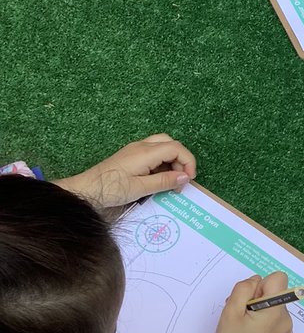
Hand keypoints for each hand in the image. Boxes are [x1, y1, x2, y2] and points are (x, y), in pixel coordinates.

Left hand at [55, 134, 196, 208]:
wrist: (86, 189)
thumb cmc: (111, 189)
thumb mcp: (141, 189)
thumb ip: (165, 181)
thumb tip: (186, 177)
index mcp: (146, 152)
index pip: (176, 148)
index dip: (188, 162)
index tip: (188, 180)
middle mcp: (142, 146)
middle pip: (171, 143)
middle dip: (181, 159)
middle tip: (180, 179)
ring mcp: (135, 150)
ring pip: (162, 146)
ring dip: (171, 161)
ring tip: (170, 180)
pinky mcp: (130, 156)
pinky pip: (153, 153)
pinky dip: (161, 163)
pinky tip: (157, 178)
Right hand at [210, 272, 292, 332]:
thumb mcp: (231, 310)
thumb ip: (244, 288)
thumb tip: (257, 280)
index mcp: (276, 311)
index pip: (279, 278)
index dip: (261, 285)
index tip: (249, 300)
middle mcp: (286, 318)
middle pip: (274, 292)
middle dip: (257, 298)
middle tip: (240, 314)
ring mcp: (286, 329)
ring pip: (273, 305)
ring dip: (259, 309)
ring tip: (243, 325)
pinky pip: (274, 318)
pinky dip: (263, 320)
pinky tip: (250, 332)